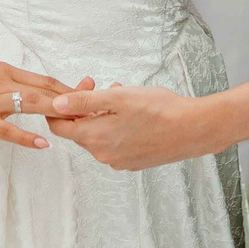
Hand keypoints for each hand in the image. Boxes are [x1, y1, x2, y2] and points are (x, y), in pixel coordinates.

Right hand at [0, 61, 80, 148]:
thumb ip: (1, 84)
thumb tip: (22, 93)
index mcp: (1, 70)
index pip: (43, 79)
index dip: (68, 89)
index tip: (86, 99)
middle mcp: (0, 81)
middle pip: (45, 89)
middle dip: (72, 100)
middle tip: (93, 111)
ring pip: (32, 104)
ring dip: (57, 113)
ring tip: (77, 125)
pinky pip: (7, 129)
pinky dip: (27, 136)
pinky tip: (43, 143)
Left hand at [45, 84, 223, 170]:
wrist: (192, 129)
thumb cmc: (158, 110)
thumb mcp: (117, 98)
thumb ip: (84, 102)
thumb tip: (56, 105)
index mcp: (94, 138)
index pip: (59, 127)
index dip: (60, 106)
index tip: (75, 89)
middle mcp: (103, 154)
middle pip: (80, 130)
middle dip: (84, 106)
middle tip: (99, 85)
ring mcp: (118, 160)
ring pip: (98, 135)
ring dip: (102, 115)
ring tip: (120, 94)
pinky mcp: (133, 162)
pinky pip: (114, 143)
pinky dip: (116, 126)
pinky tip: (132, 112)